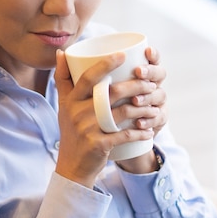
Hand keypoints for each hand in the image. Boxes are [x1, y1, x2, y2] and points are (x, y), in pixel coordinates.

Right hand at [54, 48, 161, 186]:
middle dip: (135, 86)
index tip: (123, 55)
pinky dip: (139, 133)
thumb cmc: (71, 131)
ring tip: (154, 107)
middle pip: (112, 93)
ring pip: (122, 112)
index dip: (106, 64)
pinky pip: (124, 135)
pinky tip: (149, 131)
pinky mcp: (99, 145)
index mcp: (71, 100)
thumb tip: (62, 52)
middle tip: (151, 84)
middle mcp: (78, 113)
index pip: (89, 78)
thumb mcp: (64, 106)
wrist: (72, 166)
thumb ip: (63, 79)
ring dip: (143, 109)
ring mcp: (88, 129)